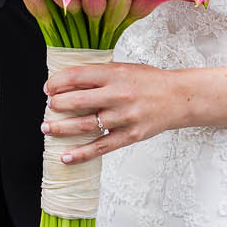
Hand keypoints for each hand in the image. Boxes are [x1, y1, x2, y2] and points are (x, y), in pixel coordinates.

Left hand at [42, 61, 186, 164]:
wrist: (180, 98)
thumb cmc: (151, 82)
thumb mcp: (125, 69)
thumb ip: (100, 74)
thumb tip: (68, 83)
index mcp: (115, 74)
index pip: (77, 76)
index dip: (57, 83)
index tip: (48, 88)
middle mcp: (118, 95)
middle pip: (76, 101)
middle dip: (56, 104)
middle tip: (49, 107)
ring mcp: (123, 117)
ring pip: (83, 125)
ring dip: (60, 128)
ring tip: (46, 128)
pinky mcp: (129, 136)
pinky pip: (100, 147)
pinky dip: (80, 154)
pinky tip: (65, 157)